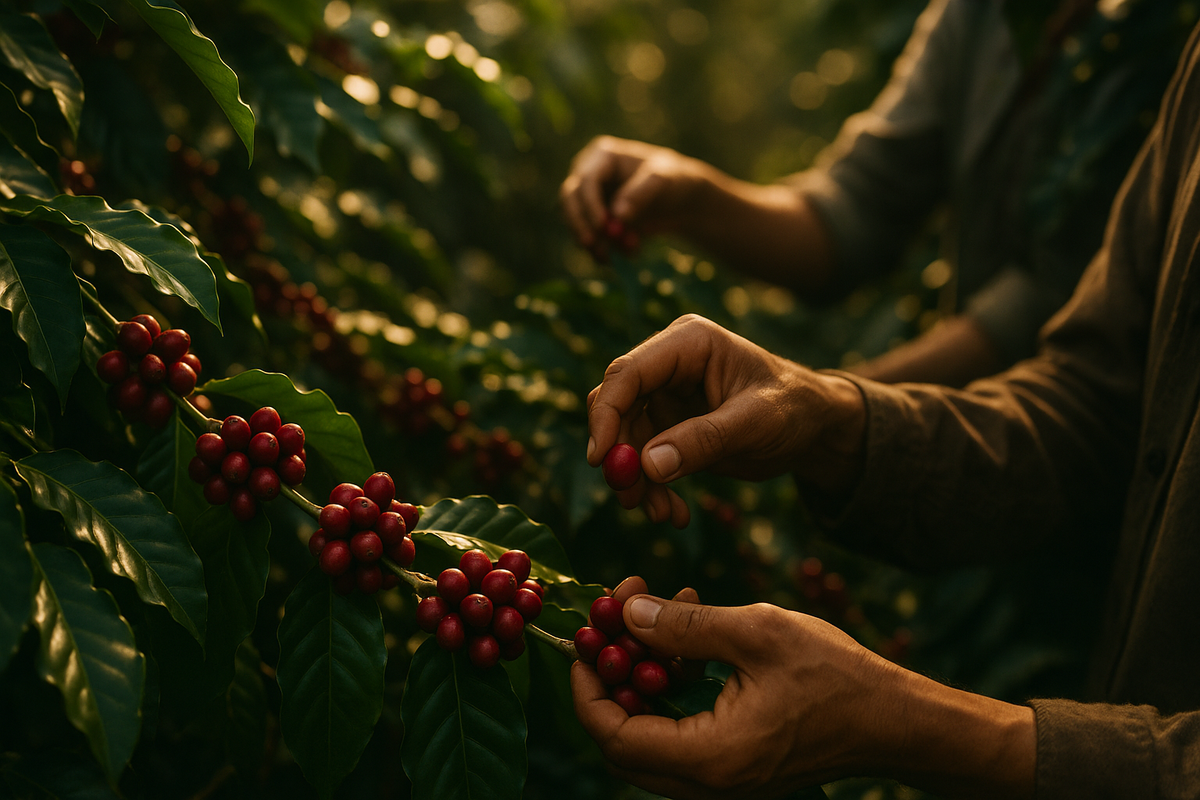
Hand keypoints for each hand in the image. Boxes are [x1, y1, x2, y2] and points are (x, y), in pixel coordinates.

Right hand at [559, 136, 713, 249]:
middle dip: (579, 224)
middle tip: (591, 246)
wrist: (680, 200)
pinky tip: (629, 254)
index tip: (603, 226)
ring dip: (595, 242)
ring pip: (575, 222)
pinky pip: (588, 239)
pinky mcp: (593, 222)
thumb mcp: (663, 181)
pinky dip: (604, 251)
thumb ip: (640, 194)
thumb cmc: (673, 180)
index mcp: (603, 156)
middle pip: (569, 199)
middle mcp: (589, 175)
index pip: (586, 180)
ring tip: (627, 252)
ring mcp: (588, 199)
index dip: (590, 204)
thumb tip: (617, 215)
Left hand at [571, 583, 1036, 799]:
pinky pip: (680, 732)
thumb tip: (626, 612)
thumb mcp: (757, 632)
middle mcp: (708, 783)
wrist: (897, 721)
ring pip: (649, 733)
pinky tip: (692, 633)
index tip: (587, 634)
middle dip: (610, 674)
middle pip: (622, 740)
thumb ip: (684, 625)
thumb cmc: (836, 677)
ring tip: (658, 608)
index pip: (613, 735)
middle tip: (616, 619)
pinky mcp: (734, 765)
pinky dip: (672, 686)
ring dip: (642, 672)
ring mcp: (721, 779)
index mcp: (710, 758)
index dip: (586, 684)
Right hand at [586, 314, 865, 526]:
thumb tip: (648, 465)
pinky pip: (644, 460)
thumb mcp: (757, 423)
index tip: (601, 460)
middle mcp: (669, 365)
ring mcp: (665, 396)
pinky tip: (675, 514)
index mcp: (688, 343)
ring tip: (662, 515)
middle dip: (620, 456)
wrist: (815, 427)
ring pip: (625, 440)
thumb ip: (705, 440)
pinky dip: (653, 489)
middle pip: (617, 406)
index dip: (606, 414)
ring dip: (637, 482)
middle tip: (631, 499)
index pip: (628, 373)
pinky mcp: (669, 427)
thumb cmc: (796, 408)